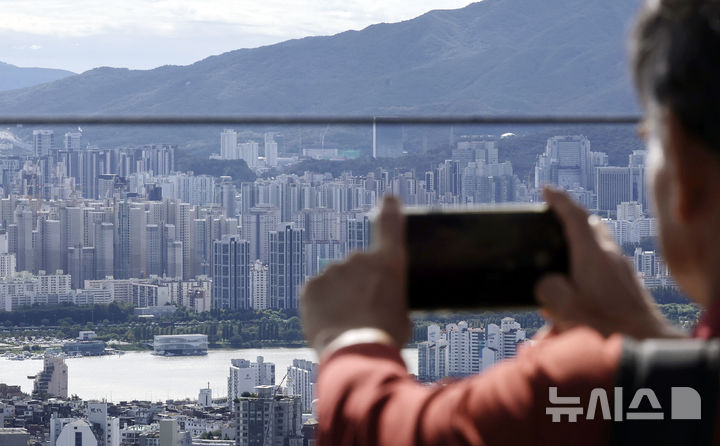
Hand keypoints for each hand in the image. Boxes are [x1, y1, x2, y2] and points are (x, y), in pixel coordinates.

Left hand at [300, 196, 410, 353]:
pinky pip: (317, 293)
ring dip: (340, 297)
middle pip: (358, 267)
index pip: (389, 222)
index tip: (388, 198)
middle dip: (359, 284)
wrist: (355, 352)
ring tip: (346, 325)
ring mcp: (332, 270)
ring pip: (336, 281)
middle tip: (363, 313)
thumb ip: (388, 296)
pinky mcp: (310, 286)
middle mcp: (359, 258)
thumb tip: (380, 300)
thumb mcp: (402, 314)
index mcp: (388, 262)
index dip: (389, 208)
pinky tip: (330, 324)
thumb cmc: (386, 336)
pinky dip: (321, 305)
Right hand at [536, 187, 682, 338]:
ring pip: (600, 241)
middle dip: (572, 216)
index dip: (559, 200)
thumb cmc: (606, 327)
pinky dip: (592, 258)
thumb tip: (546, 284)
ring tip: (566, 250)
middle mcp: (610, 255)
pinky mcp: (629, 282)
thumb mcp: (564, 309)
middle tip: (554, 218)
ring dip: (583, 238)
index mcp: (592, 255)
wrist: (647, 341)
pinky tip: (583, 280)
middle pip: (591, 224)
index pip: (575, 216)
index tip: (546, 190)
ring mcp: (623, 267)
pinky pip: (607, 259)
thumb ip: (547, 290)